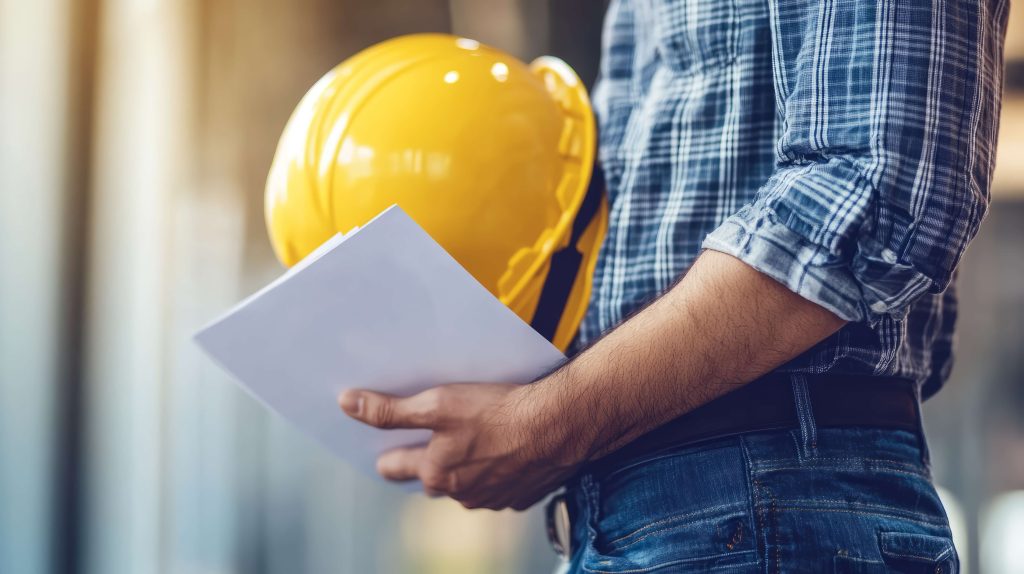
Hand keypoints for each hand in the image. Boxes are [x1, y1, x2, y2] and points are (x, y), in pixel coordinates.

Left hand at [338, 381, 583, 509]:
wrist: (561, 425)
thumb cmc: (498, 411)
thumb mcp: (438, 403)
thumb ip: (391, 410)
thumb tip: (347, 404)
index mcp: (435, 473)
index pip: (395, 468)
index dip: (387, 451)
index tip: (384, 440)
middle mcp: (460, 493)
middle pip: (431, 477)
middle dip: (427, 458)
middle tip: (430, 432)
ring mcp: (493, 498)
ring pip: (467, 482)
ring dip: (466, 464)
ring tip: (474, 433)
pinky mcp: (523, 494)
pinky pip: (500, 482)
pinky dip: (498, 467)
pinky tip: (506, 444)